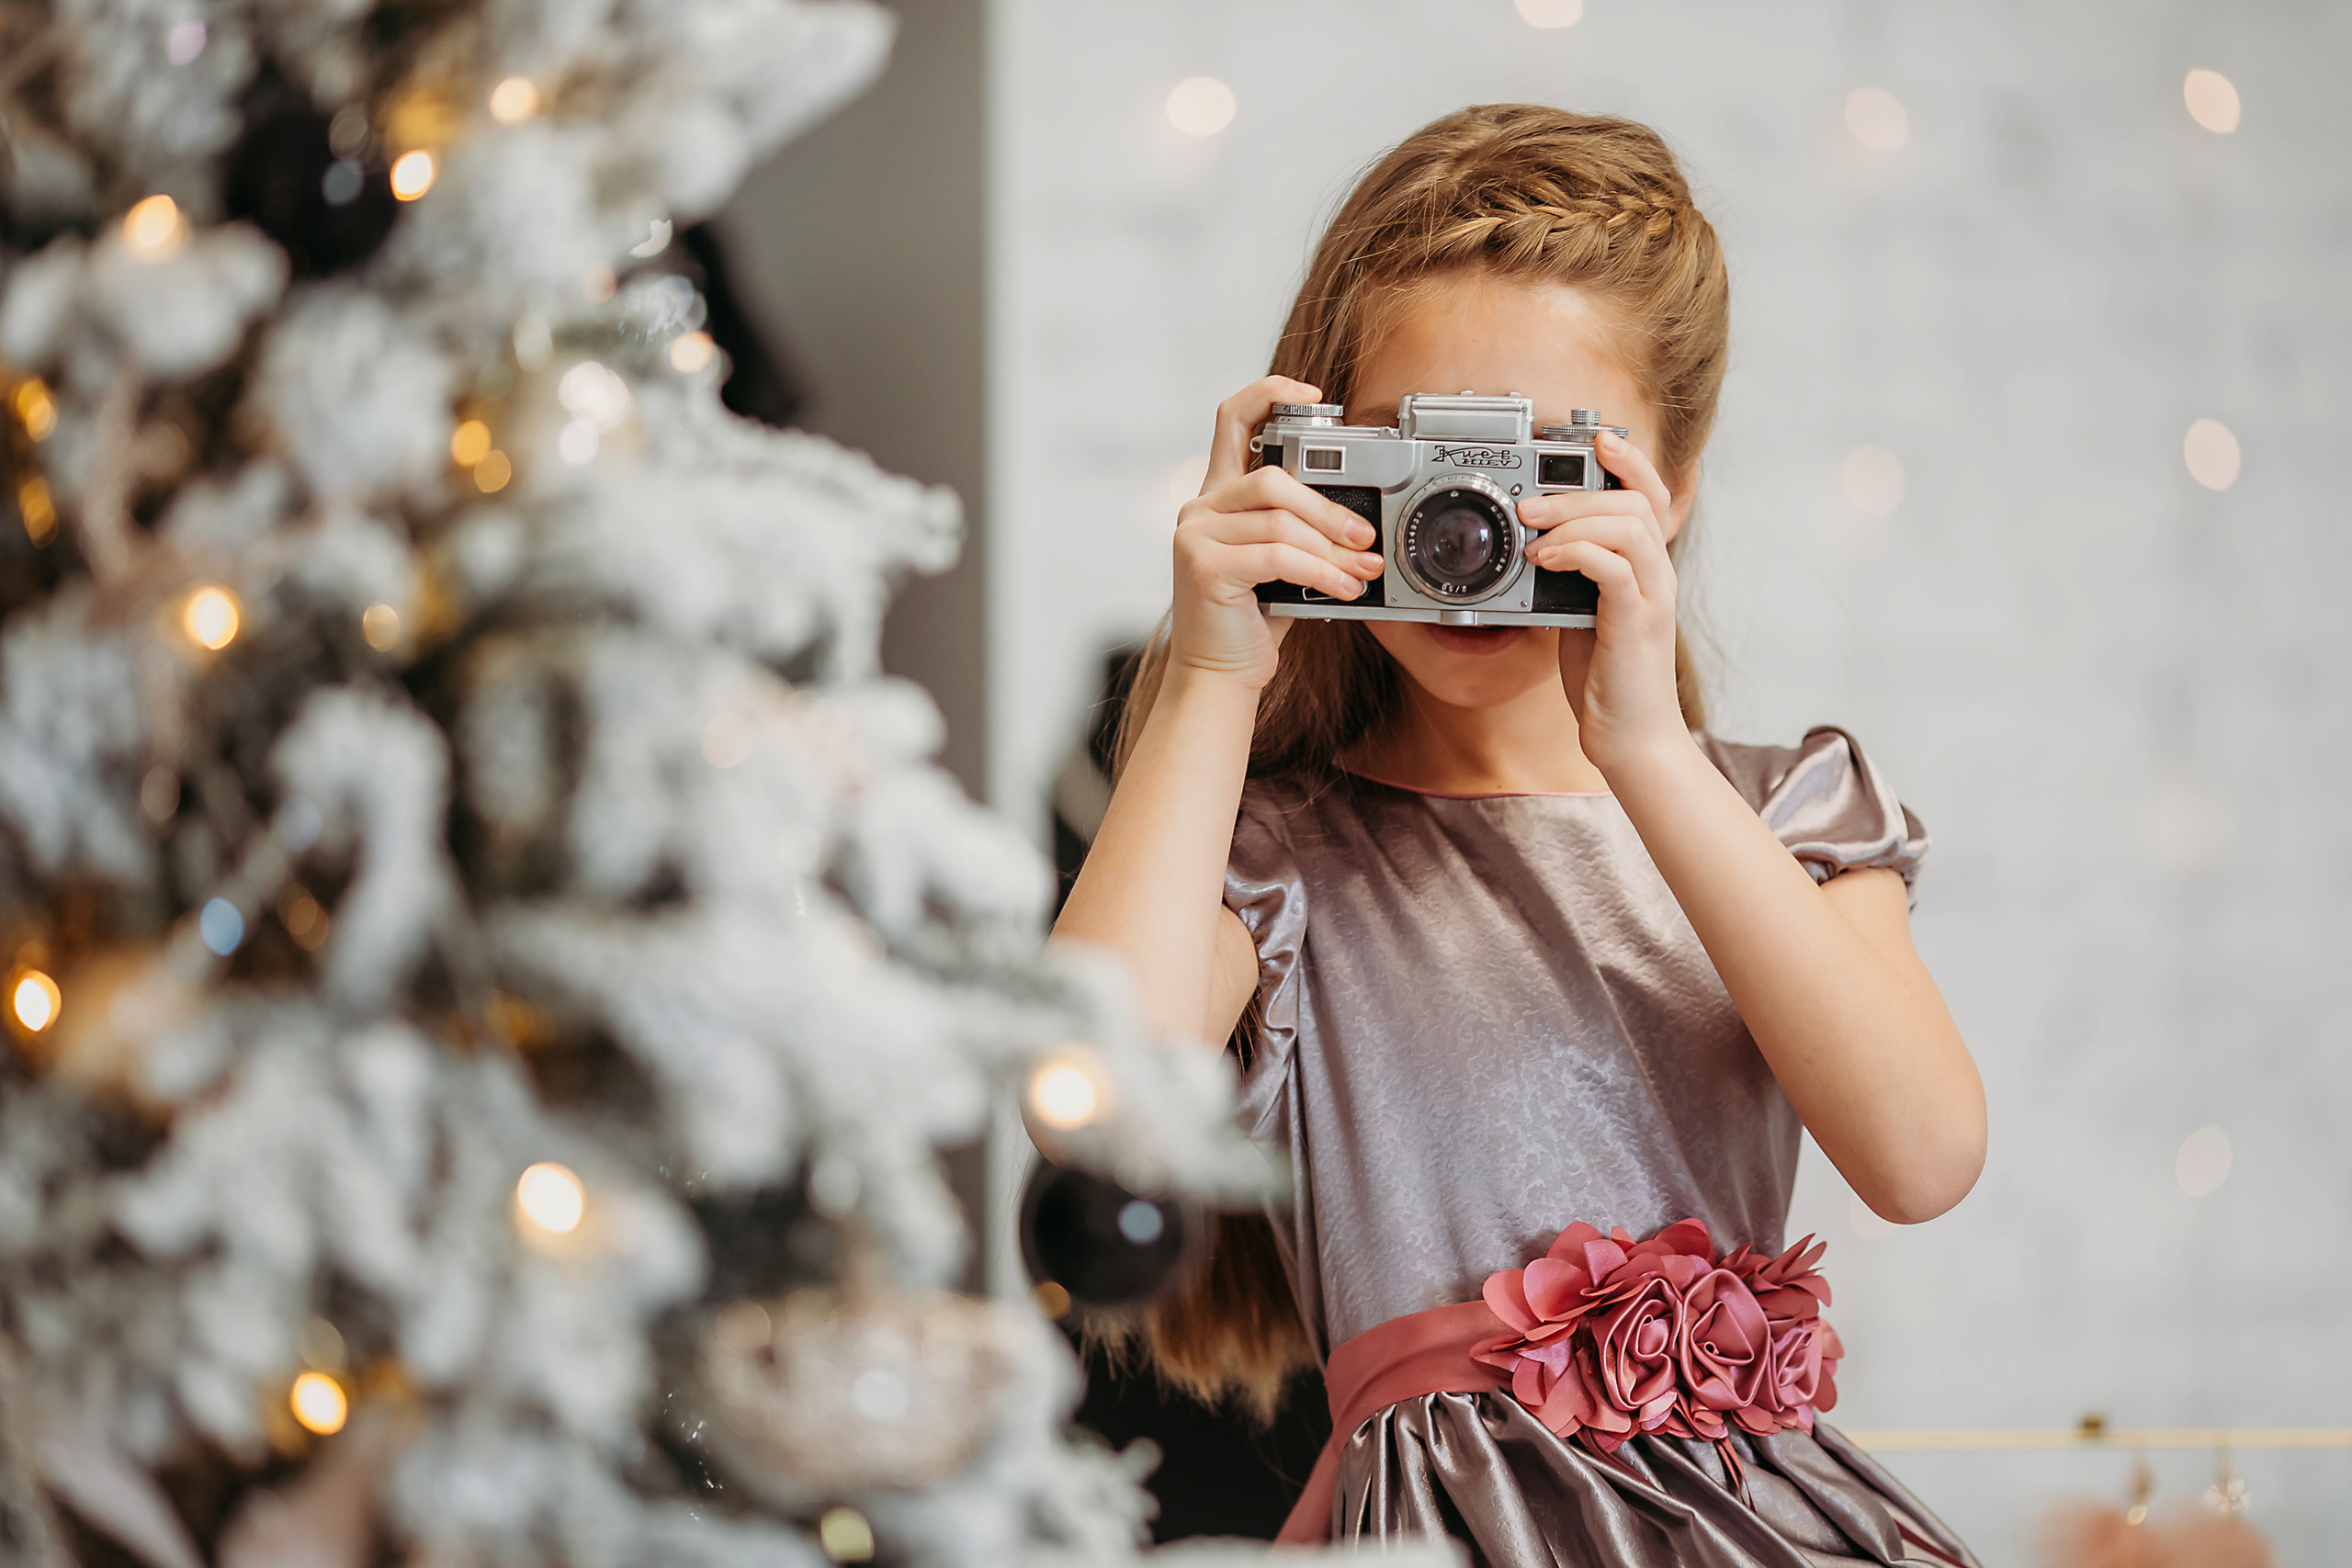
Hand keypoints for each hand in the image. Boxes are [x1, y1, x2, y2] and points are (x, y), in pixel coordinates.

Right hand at [1168, 376, 1384, 688]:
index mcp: (1217, 497)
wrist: (1219, 675)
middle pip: (1272, 478)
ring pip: (1278, 519)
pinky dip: (1319, 572)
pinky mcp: (1203, 566)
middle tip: (1365, 536)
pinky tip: (1343, 589)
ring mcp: (1195, 535)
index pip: (1232, 419)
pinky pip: (1276, 555)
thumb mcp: (1281, 563)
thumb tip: (1362, 523)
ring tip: (1362, 570)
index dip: (1271, 393)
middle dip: (1328, 508)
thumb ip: (1300, 529)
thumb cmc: (1253, 620)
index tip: (1314, 396)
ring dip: (1330, 546)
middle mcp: (1199, 508)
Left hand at [1519, 429, 1689, 773]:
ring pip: (1629, 525)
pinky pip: (1614, 568)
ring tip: (1530, 530)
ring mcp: (1652, 597)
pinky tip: (1546, 559)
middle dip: (1580, 489)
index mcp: (1646, 569)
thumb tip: (1535, 546)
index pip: (1650, 496)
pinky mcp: (1637, 622)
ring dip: (1573, 517)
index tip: (1596, 439)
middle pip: (1638, 500)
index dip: (1629, 461)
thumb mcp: (1582, 615)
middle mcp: (1657, 575)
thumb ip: (1572, 578)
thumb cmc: (1607, 680)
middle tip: (1530, 501)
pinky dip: (1577, 552)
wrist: (1632, 738)